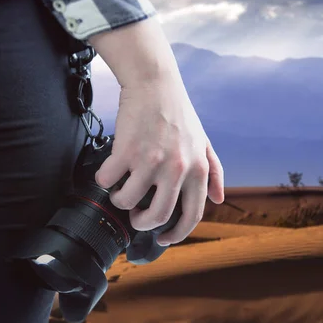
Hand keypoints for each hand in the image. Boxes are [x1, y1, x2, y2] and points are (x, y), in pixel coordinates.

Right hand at [94, 75, 223, 245]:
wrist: (155, 84)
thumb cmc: (178, 113)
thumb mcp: (204, 142)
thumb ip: (213, 172)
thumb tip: (218, 198)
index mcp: (197, 170)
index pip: (191, 215)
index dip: (176, 233)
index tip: (164, 238)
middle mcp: (176, 169)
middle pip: (156, 216)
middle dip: (142, 223)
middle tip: (136, 216)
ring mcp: (150, 161)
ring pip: (127, 201)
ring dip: (119, 201)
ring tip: (120, 190)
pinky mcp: (126, 151)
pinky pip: (108, 180)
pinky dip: (104, 180)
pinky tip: (108, 172)